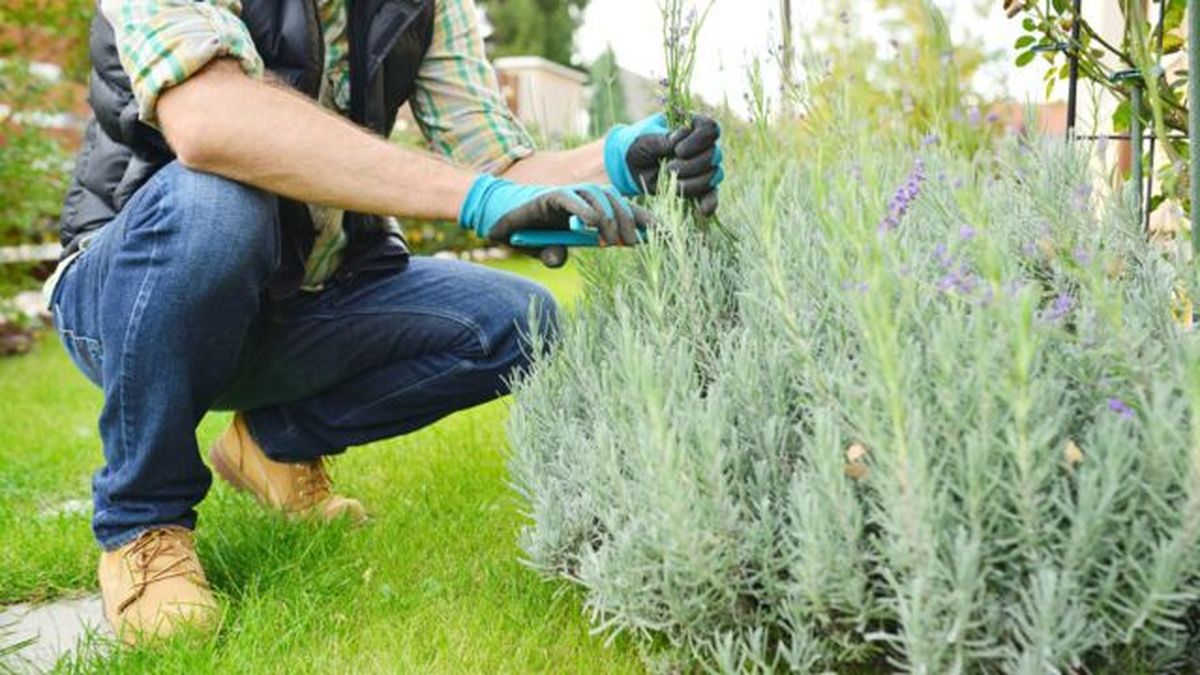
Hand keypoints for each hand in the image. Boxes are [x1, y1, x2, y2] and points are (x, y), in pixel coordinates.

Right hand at [458, 175, 652, 246]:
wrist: (500, 222)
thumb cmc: (530, 236)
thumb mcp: (547, 251)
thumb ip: (555, 255)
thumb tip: (558, 260)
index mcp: (593, 211)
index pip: (627, 211)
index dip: (647, 221)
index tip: (668, 236)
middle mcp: (585, 198)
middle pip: (618, 201)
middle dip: (629, 222)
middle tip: (630, 245)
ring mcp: (569, 195)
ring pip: (600, 197)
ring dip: (609, 219)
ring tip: (610, 241)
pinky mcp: (551, 195)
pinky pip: (572, 199)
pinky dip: (583, 210)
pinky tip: (591, 225)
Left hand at [603, 113, 724, 216]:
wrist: (632, 166)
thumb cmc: (639, 146)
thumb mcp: (644, 140)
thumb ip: (660, 140)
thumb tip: (674, 144)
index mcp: (692, 126)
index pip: (710, 128)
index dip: (699, 140)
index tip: (677, 150)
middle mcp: (703, 145)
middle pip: (714, 154)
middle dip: (692, 165)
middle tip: (669, 168)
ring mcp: (703, 167)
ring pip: (714, 174)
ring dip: (693, 182)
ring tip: (672, 182)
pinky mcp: (700, 186)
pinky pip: (712, 194)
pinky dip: (709, 202)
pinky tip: (702, 210)